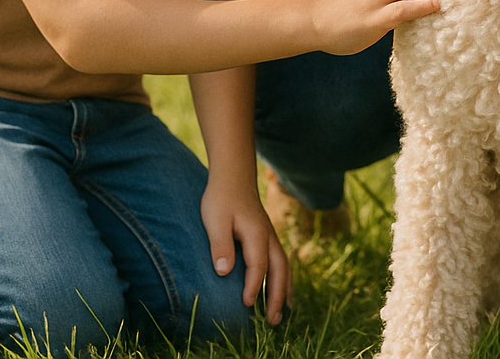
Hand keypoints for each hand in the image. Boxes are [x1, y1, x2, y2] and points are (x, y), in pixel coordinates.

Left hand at [201, 177, 289, 324]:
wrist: (233, 178)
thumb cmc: (221, 199)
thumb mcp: (215, 220)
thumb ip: (220, 245)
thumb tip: (223, 271)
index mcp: (257, 234)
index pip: (258, 266)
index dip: (252, 286)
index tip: (246, 305)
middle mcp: (269, 237)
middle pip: (279, 270)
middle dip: (276, 296)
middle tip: (272, 321)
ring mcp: (271, 237)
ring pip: (284, 267)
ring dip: (284, 291)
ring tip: (283, 313)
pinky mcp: (268, 238)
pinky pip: (281, 262)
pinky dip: (284, 279)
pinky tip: (281, 291)